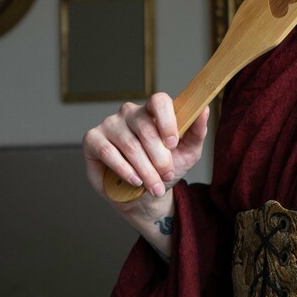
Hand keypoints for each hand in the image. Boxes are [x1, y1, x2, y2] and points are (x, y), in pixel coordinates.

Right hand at [81, 93, 209, 212]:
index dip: (166, 121)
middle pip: (146, 129)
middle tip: (166, 176)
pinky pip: (108, 151)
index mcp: (153, 111)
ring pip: (130, 145)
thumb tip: (204, 109)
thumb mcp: (188, 153)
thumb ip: (196, 131)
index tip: (173, 144)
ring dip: (145, 170)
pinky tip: (134, 181)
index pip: (159, 101)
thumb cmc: (164, 169)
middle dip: (159, 158)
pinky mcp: (92, 139)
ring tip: (154, 187)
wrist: (144, 194)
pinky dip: (124, 169)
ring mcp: (110, 124)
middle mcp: (130, 113)